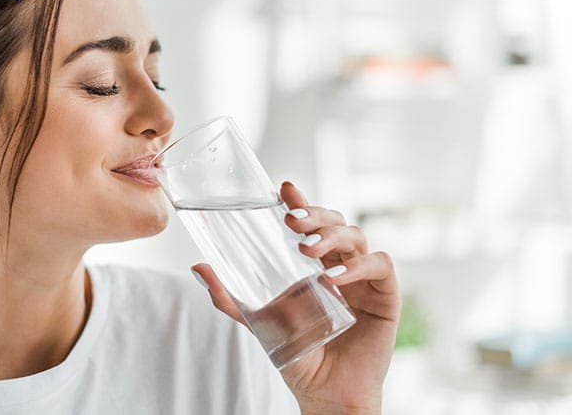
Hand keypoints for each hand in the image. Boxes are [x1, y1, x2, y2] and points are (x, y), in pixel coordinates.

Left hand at [192, 182, 400, 413]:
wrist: (324, 393)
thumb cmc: (297, 354)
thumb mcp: (259, 321)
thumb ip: (230, 297)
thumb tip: (198, 267)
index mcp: (315, 264)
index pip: (310, 223)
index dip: (301, 202)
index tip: (285, 188)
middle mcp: (341, 265)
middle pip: (335, 222)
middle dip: (315, 214)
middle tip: (291, 220)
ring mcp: (364, 279)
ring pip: (357, 235)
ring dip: (332, 236)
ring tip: (307, 249)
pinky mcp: (385, 297)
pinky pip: (380, 266)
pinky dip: (359, 266)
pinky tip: (334, 277)